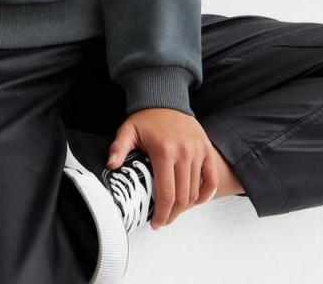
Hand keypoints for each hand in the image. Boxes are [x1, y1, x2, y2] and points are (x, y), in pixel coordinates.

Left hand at [106, 107, 217, 229]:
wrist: (165, 98)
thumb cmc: (146, 117)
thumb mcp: (128, 130)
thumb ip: (118, 148)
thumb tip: (111, 165)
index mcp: (164, 151)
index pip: (167, 193)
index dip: (162, 213)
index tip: (156, 223)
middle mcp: (184, 153)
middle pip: (182, 196)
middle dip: (173, 214)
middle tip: (163, 221)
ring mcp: (198, 151)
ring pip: (196, 190)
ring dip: (186, 206)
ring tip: (174, 211)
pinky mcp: (206, 149)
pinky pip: (211, 178)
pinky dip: (205, 193)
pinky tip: (194, 200)